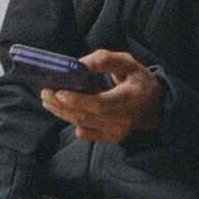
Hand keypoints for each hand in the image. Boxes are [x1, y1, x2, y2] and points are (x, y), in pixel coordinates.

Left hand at [40, 49, 161, 142]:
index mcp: (130, 98)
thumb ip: (104, 60)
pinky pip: (85, 132)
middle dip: (61, 105)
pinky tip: (60, 109)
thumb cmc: (137, 79)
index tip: (59, 92)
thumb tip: (78, 65)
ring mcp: (118, 132)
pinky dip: (71, 120)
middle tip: (44, 92)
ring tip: (47, 99)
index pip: (100, 104)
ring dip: (61, 112)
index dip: (78, 100)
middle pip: (86, 115)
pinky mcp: (111, 138)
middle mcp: (124, 119)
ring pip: (82, 124)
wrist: (153, 105)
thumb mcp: (127, 62)